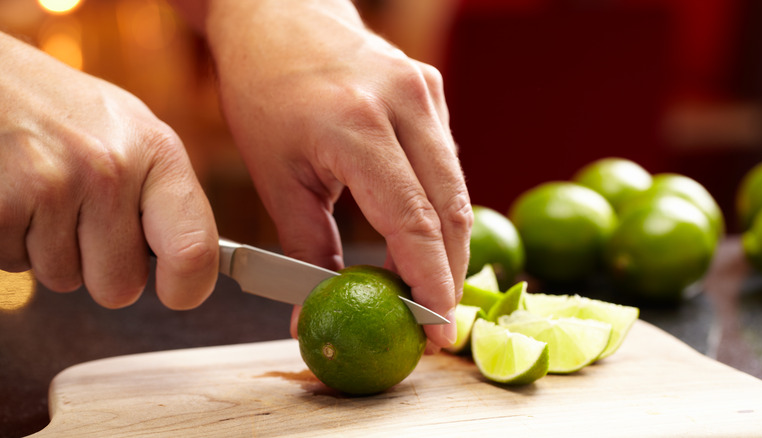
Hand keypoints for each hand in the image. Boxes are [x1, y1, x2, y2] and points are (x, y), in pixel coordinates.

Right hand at [0, 33, 218, 308]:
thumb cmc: (63, 109)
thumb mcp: (131, 132)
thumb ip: (163, 196)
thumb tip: (192, 265)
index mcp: (157, 152)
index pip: (194, 250)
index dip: (188, 288)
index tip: (176, 291)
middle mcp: (110, 169)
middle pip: (120, 286)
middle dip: (100, 266)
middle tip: (82, 218)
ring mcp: (52, 186)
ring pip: (63, 279)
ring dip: (50, 249)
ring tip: (42, 193)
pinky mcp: (0, 204)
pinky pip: (14, 265)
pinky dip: (11, 242)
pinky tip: (14, 194)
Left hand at [203, 0, 471, 347]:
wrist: (280, 16)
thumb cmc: (265, 91)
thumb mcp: (276, 177)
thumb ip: (304, 251)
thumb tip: (314, 313)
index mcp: (356, 125)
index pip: (413, 220)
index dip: (429, 282)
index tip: (434, 330)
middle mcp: (404, 103)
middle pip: (451, 210)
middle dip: (448, 276)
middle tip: (437, 326)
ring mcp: (425, 93)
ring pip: (456, 190)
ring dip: (448, 247)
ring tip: (429, 292)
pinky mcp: (432, 92)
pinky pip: (446, 164)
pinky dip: (439, 209)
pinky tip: (422, 240)